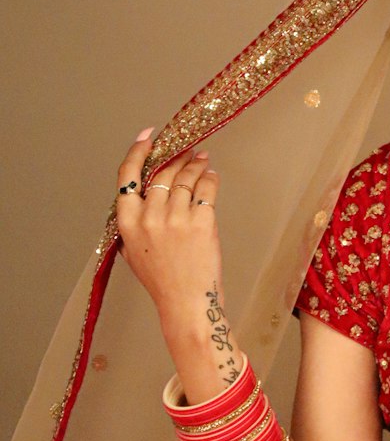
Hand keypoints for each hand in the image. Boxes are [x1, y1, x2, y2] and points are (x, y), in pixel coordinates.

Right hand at [116, 130, 222, 329]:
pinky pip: (206, 188)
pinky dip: (210, 178)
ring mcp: (176, 218)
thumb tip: (141, 191)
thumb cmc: (161, 280)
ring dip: (195, 164)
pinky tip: (211, 176)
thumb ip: (132, 222)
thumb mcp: (133, 251)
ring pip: (185, 176)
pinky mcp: (202, 222)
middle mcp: (150, 217)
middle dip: (176, 156)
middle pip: (162, 171)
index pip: (127, 175)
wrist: (186, 303)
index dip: (138, 151)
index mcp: (127, 223)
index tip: (148, 137)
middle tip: (187, 150)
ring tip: (202, 160)